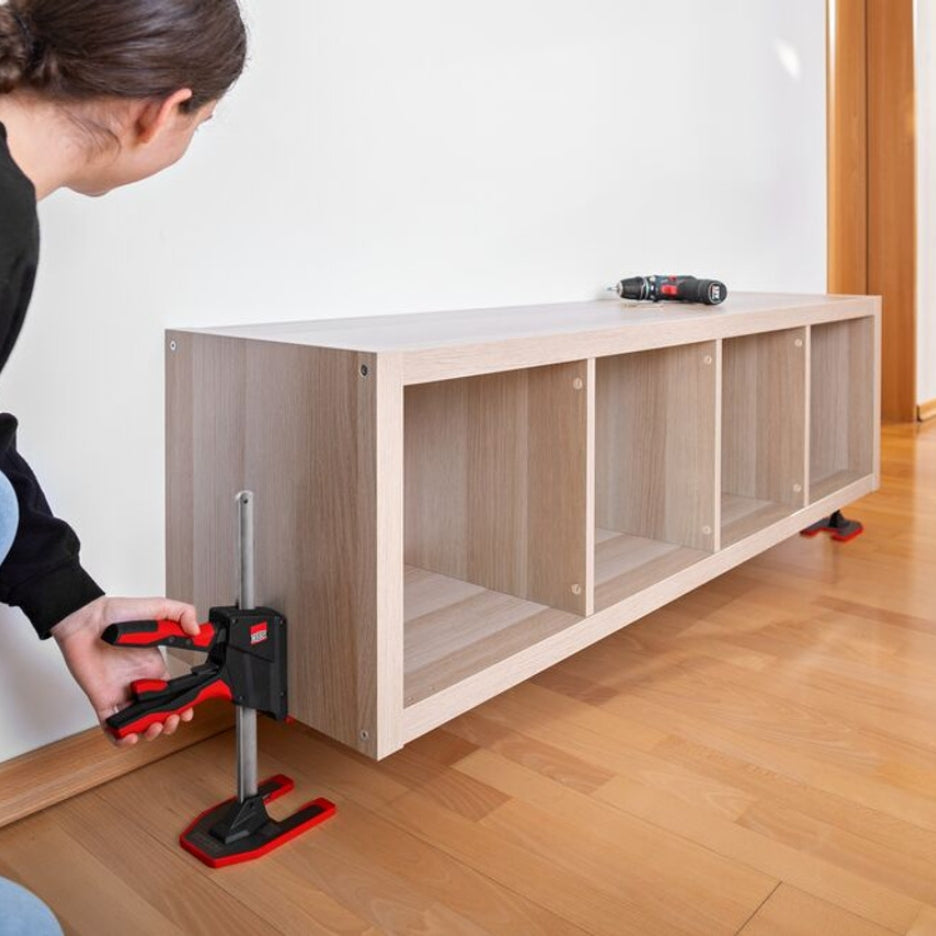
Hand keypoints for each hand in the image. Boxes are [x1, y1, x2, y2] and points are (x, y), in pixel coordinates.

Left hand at [51, 596, 200, 747]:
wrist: (85, 620)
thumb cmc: (116, 613)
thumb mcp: (158, 608)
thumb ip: (183, 613)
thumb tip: (198, 631)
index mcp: (154, 668)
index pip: (174, 693)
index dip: (184, 705)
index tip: (189, 710)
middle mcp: (140, 684)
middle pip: (159, 713)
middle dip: (170, 722)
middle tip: (173, 720)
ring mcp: (121, 694)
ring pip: (139, 724)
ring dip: (150, 733)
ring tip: (156, 727)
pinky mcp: (103, 701)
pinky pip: (112, 728)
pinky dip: (121, 739)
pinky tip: (131, 735)